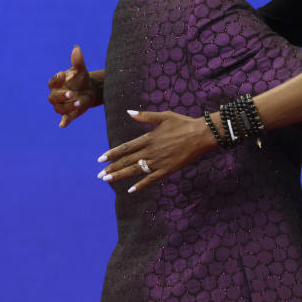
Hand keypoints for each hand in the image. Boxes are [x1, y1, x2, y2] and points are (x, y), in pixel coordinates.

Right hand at [47, 45, 97, 126]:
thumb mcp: (80, 70)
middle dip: (61, 96)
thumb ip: (77, 61)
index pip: (52, 82)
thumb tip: (77, 48)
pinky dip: (64, 122)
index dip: (56, 80)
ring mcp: (62, 105)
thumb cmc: (81, 79)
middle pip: (53, 98)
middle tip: (71, 93)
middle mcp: (56, 95)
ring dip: (68, 106)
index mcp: (57, 84)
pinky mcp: (69, 114)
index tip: (63, 75)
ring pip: (59, 109)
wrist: (89, 89)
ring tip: (79, 102)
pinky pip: (64, 119)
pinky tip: (63, 125)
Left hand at [96, 110, 217, 192]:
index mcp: (149, 138)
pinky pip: (151, 179)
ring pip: (135, 171)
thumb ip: (145, 116)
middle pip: (127, 161)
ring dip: (120, 176)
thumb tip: (129, 112)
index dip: (112, 154)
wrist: (201, 135)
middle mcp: (151, 151)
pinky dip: (140, 185)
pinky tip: (131, 190)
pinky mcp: (167, 170)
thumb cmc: (183, 123)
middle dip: (112, 168)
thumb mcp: (164, 116)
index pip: (126, 148)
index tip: (100, 159)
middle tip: (99, 174)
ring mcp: (159, 162)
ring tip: (108, 180)